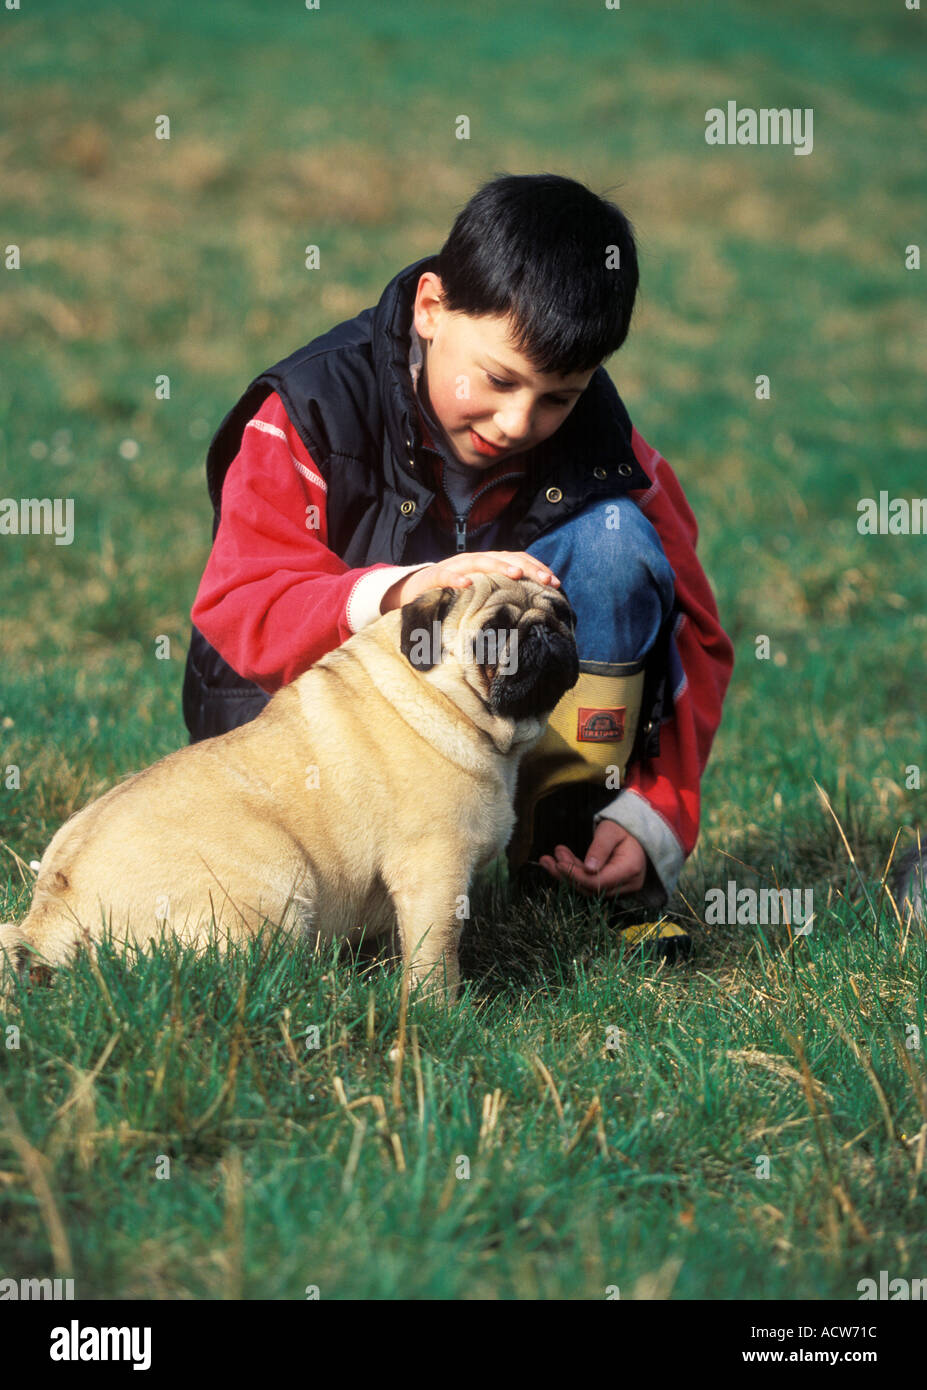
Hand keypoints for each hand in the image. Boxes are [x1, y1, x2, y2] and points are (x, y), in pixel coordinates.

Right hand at [381, 550, 559, 613]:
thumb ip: (501, 597)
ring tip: (516, 574)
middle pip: (504, 558)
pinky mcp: (433, 577)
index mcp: (488, 565)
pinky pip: (445, 576)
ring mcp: (454, 567)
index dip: (537, 568)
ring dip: (498, 566)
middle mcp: (474, 561)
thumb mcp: (481, 595)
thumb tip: (533, 613)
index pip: (517, 560)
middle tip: (545, 579)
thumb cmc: (453, 597)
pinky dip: (455, 579)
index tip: (556, 583)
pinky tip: (466, 584)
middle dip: (527, 567)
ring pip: (479, 561)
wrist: (414, 591)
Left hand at [538, 821, 648, 897]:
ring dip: (566, 874)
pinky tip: (559, 862)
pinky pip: (589, 884)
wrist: (636, 833)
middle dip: (566, 875)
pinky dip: (573, 874)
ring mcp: (621, 888)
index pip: (599, 882)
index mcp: (630, 869)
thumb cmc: (623, 828)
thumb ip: (600, 848)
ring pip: (588, 888)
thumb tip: (588, 868)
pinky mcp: (612, 887)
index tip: (559, 864)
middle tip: (547, 860)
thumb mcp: (610, 831)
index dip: (577, 876)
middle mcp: (627, 884)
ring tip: (548, 859)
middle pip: (591, 888)